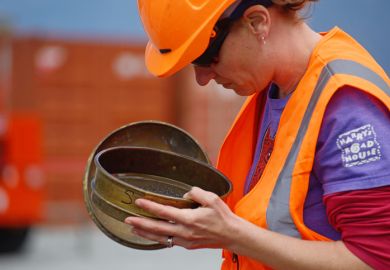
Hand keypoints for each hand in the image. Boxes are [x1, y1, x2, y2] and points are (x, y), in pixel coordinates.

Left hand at [124, 187, 239, 248]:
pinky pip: (168, 242)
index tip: (139, 201)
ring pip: (160, 238)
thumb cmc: (223, 217)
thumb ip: (196, 193)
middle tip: (128, 219)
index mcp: (189, 219)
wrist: (232, 235)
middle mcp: (185, 231)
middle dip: (140, 223)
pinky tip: (151, 235)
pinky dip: (157, 239)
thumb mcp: (212, 199)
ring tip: (134, 228)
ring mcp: (185, 240)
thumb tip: (185, 193)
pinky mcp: (187, 245)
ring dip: (145, 233)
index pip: (164, 212)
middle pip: (157, 228)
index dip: (150, 206)